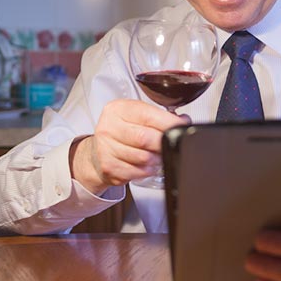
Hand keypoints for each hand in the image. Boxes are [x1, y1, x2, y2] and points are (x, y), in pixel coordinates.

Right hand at [70, 99, 189, 194]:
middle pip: (145, 138)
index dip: (169, 122)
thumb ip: (158, 116)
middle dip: (163, 143)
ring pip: (143, 157)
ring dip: (157, 158)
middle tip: (169, 144)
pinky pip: (138, 172)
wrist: (97, 152)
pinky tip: (148, 165)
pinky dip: (148, 170)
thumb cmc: (122, 131)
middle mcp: (109, 127)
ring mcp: (106, 149)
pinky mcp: (109, 167)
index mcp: (118, 109)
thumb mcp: (135, 115)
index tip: (181, 126)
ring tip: (158, 154)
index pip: (148, 115)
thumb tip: (183, 121)